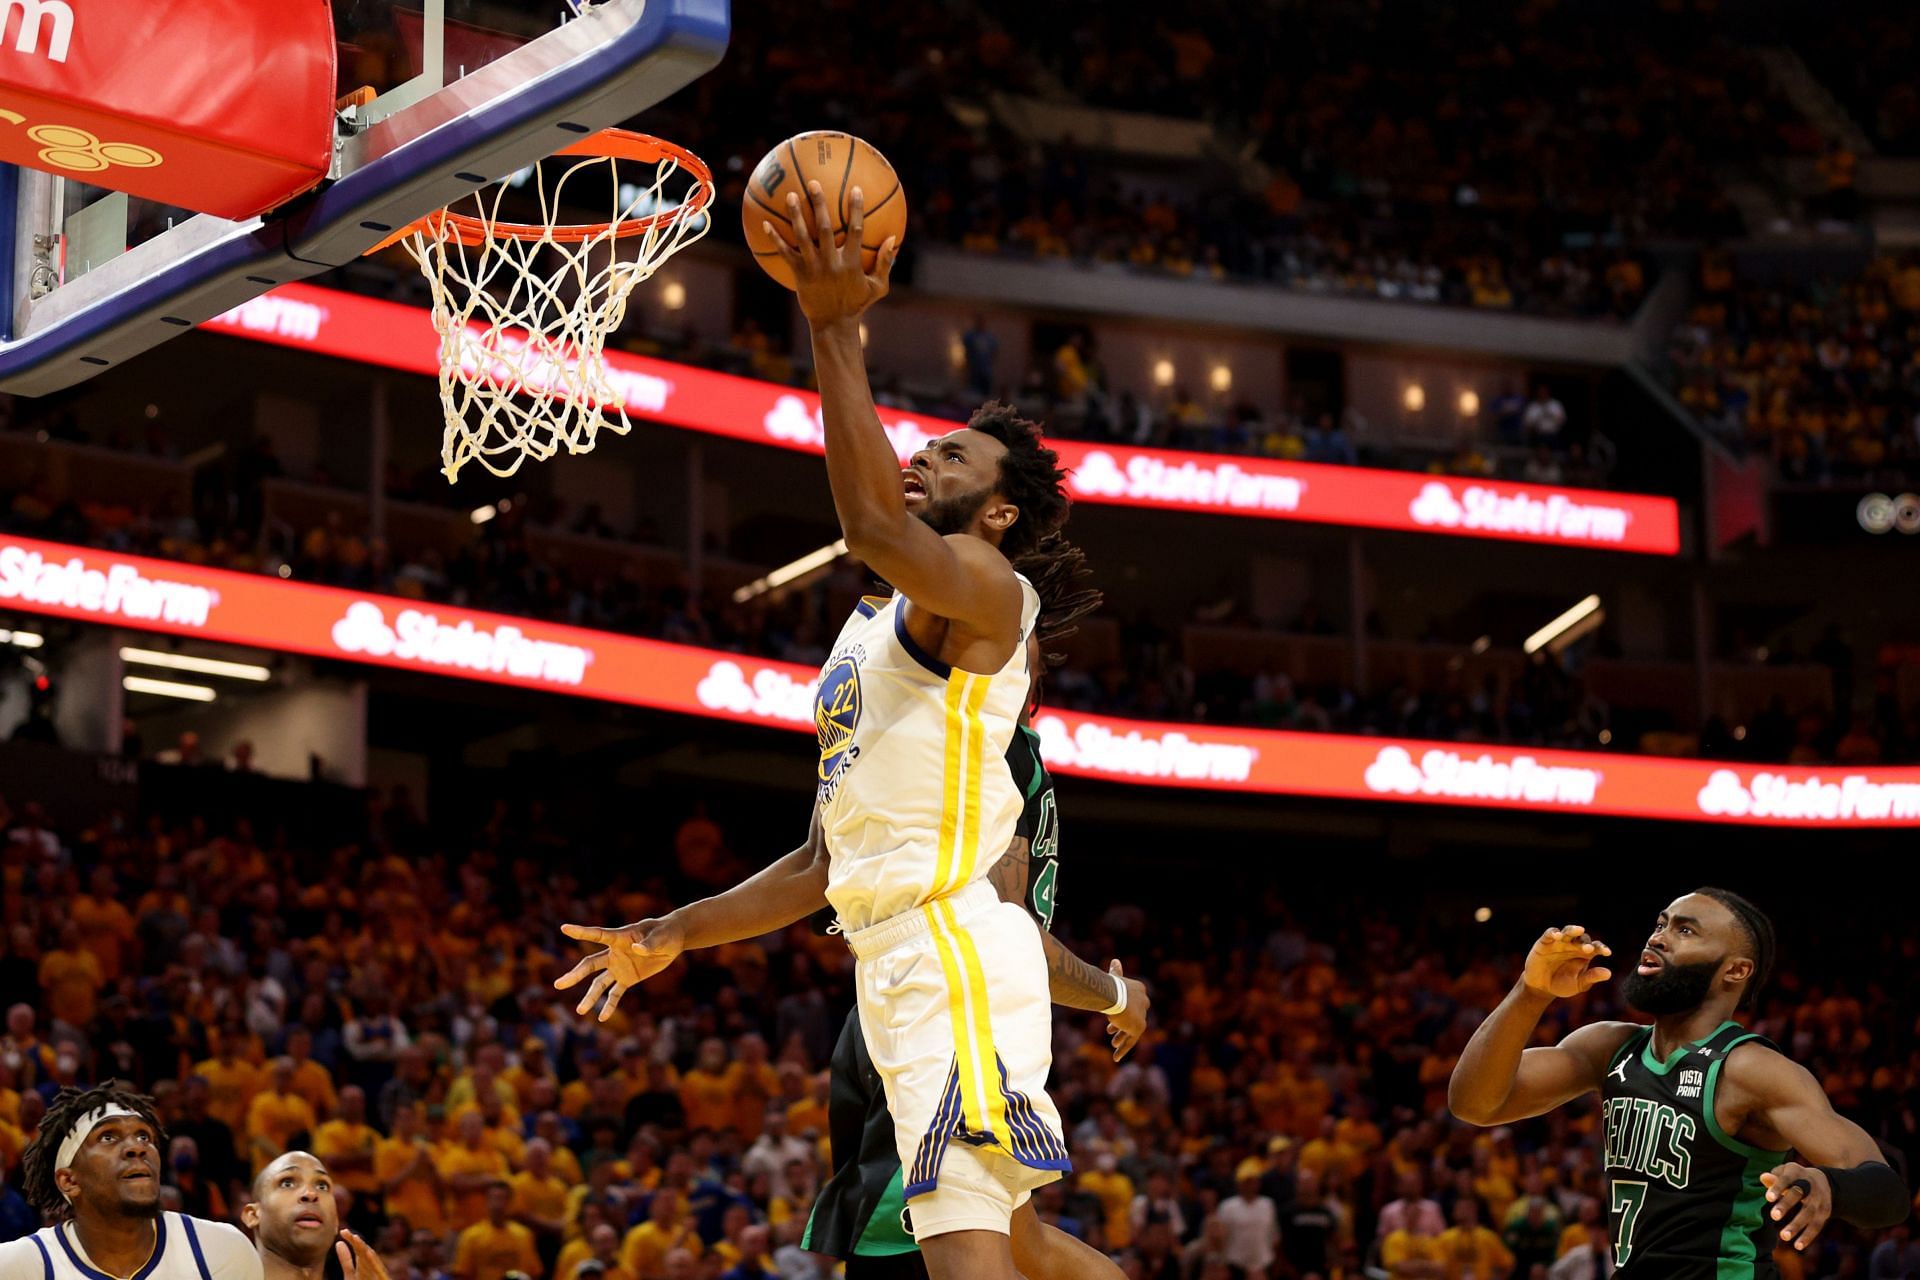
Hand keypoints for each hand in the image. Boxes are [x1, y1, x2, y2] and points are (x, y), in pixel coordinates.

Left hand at [335, 1229, 392, 1279]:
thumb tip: (338, 1242)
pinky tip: (367, 1253)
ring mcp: (378, 1275)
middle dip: (356, 1243)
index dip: (351, 1241)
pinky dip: (374, 1262)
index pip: (358, 1251)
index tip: (342, 1231)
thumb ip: (346, 1260)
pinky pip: (379, 1270)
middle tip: (346, 1232)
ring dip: (364, 1250)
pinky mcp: (382, 1278)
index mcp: (363, 1266)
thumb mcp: (351, 1274)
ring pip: (372, 1261)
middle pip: (365, 1254)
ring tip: (355, 1239)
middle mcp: (371, 1269)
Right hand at [554, 916, 686, 1021]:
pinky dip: (610, 1005)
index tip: (564, 928)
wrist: (672, 940)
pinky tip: (602, 1018)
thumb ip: (649, 944)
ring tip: (580, 1011)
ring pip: (599, 983)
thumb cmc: (664, 932)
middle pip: (590, 965)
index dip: (581, 932)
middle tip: (558, 985)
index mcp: (620, 938)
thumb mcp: (660, 937)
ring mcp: (619, 967)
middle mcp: (614, 954)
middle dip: (575, 975)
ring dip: (590, 996)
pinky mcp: (628, 978)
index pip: (598, 935)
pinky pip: (616, 994)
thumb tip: (639, 950)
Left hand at [764, 181, 898, 325]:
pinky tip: (766, 224)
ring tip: (791, 196)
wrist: (834, 324)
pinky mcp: (799, 274)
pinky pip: (785, 253)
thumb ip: (886, 263)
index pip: (855, 230)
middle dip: (819, 204)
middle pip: (824, 227)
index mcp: (851, 263)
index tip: (856, 189)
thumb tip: (894, 239)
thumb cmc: (857, 304)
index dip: (856, 209)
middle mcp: (831, 263)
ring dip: (796, 215)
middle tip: (813, 183)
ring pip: (802, 237)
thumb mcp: (878, 287)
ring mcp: (813, 268)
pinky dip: (775, 239)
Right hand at [1106, 959, 1148, 1061]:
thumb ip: (1116, 971)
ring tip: (1114, 1043)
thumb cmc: (1110, 985)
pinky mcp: (1138, 1027)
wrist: (1113, 994)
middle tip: (1112, 1032)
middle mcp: (1144, 1002)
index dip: (1123, 1011)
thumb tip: (1116, 960)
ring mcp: (1142, 1016)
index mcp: (1140, 990)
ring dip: (1123, 1037)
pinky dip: (1124, 1049)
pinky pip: (1131, 1041)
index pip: (1133, 1003)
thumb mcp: (1114, 978)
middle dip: (1124, 1025)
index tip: (1112, 1019)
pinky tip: (1117, 1057)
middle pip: (1134, 1017)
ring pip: (1132, 1030)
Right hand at [1521, 924, 1612, 999]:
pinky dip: (1554, 932)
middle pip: (1582, 938)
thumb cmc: (1562, 985)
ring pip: (1568, 931)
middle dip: (1586, 942)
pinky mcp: (1545, 942)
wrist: (1541, 987)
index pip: (1595, 947)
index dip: (1602, 947)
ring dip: (1573, 930)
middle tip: (1589, 949)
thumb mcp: (1578, 984)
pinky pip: (1550, 933)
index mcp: (1584, 955)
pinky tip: (1558, 935)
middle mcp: (1573, 946)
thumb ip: (1591, 977)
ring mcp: (1559, 943)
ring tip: (1579, 929)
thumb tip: (1608, 973)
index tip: (1607, 953)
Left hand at [1762, 1164, 1830, 1250]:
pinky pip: (1817, 1225)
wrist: (1823, 1181)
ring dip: (1797, 1225)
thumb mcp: (1785, 1172)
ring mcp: (1819, 1200)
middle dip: (1786, 1205)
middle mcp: (1810, 1185)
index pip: (1786, 1179)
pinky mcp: (1825, 1212)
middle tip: (1773, 1216)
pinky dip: (1808, 1236)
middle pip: (1799, 1195)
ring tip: (1784, 1236)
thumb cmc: (1794, 1177)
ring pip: (1809, 1213)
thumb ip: (1774, 1177)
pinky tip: (1798, 1246)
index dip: (1777, 1187)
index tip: (1768, 1198)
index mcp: (1797, 1172)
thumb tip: (1763, 1177)